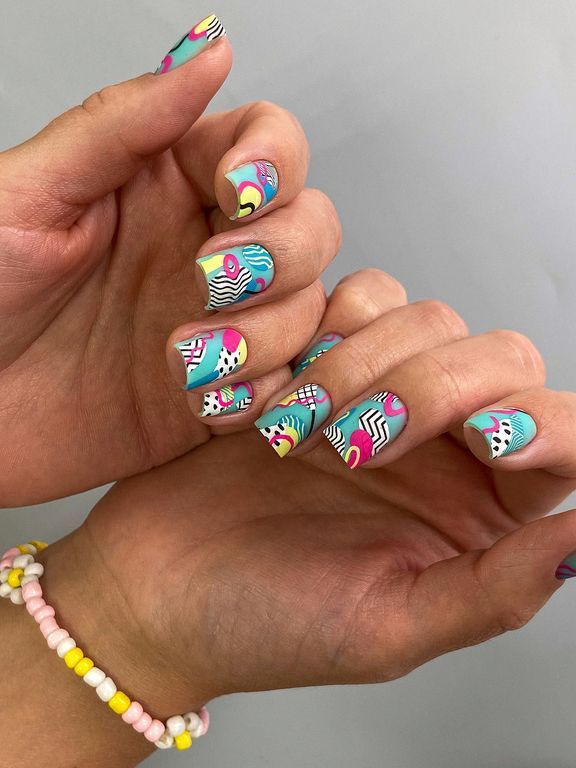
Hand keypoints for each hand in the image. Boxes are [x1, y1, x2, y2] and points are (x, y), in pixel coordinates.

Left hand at [0, 22, 338, 504]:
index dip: (276, 161)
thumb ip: (121, 125)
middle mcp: (203, 250)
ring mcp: (219, 325)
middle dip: (281, 255)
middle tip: (211, 280)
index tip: (238, 192)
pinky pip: (283, 385)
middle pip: (310, 226)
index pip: (267, 145)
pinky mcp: (218, 394)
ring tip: (185, 358)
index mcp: (164, 186)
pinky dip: (261, 394)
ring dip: (265, 335)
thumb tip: (205, 51)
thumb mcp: (32, 195)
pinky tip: (203, 400)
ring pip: (305, 309)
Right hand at [23, 269, 575, 765]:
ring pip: (427, 319)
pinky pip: (356, 301)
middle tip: (353, 445)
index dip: (542, 424)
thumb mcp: (389, 628)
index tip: (491, 437)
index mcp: (480, 516)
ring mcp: (378, 394)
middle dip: (431, 387)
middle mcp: (441, 448)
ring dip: (362, 365)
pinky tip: (280, 389)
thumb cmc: (263, 621)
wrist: (154, 584)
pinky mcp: (319, 361)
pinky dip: (324, 331)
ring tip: (293, 432)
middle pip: (497, 360)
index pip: (558, 440)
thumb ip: (498, 590)